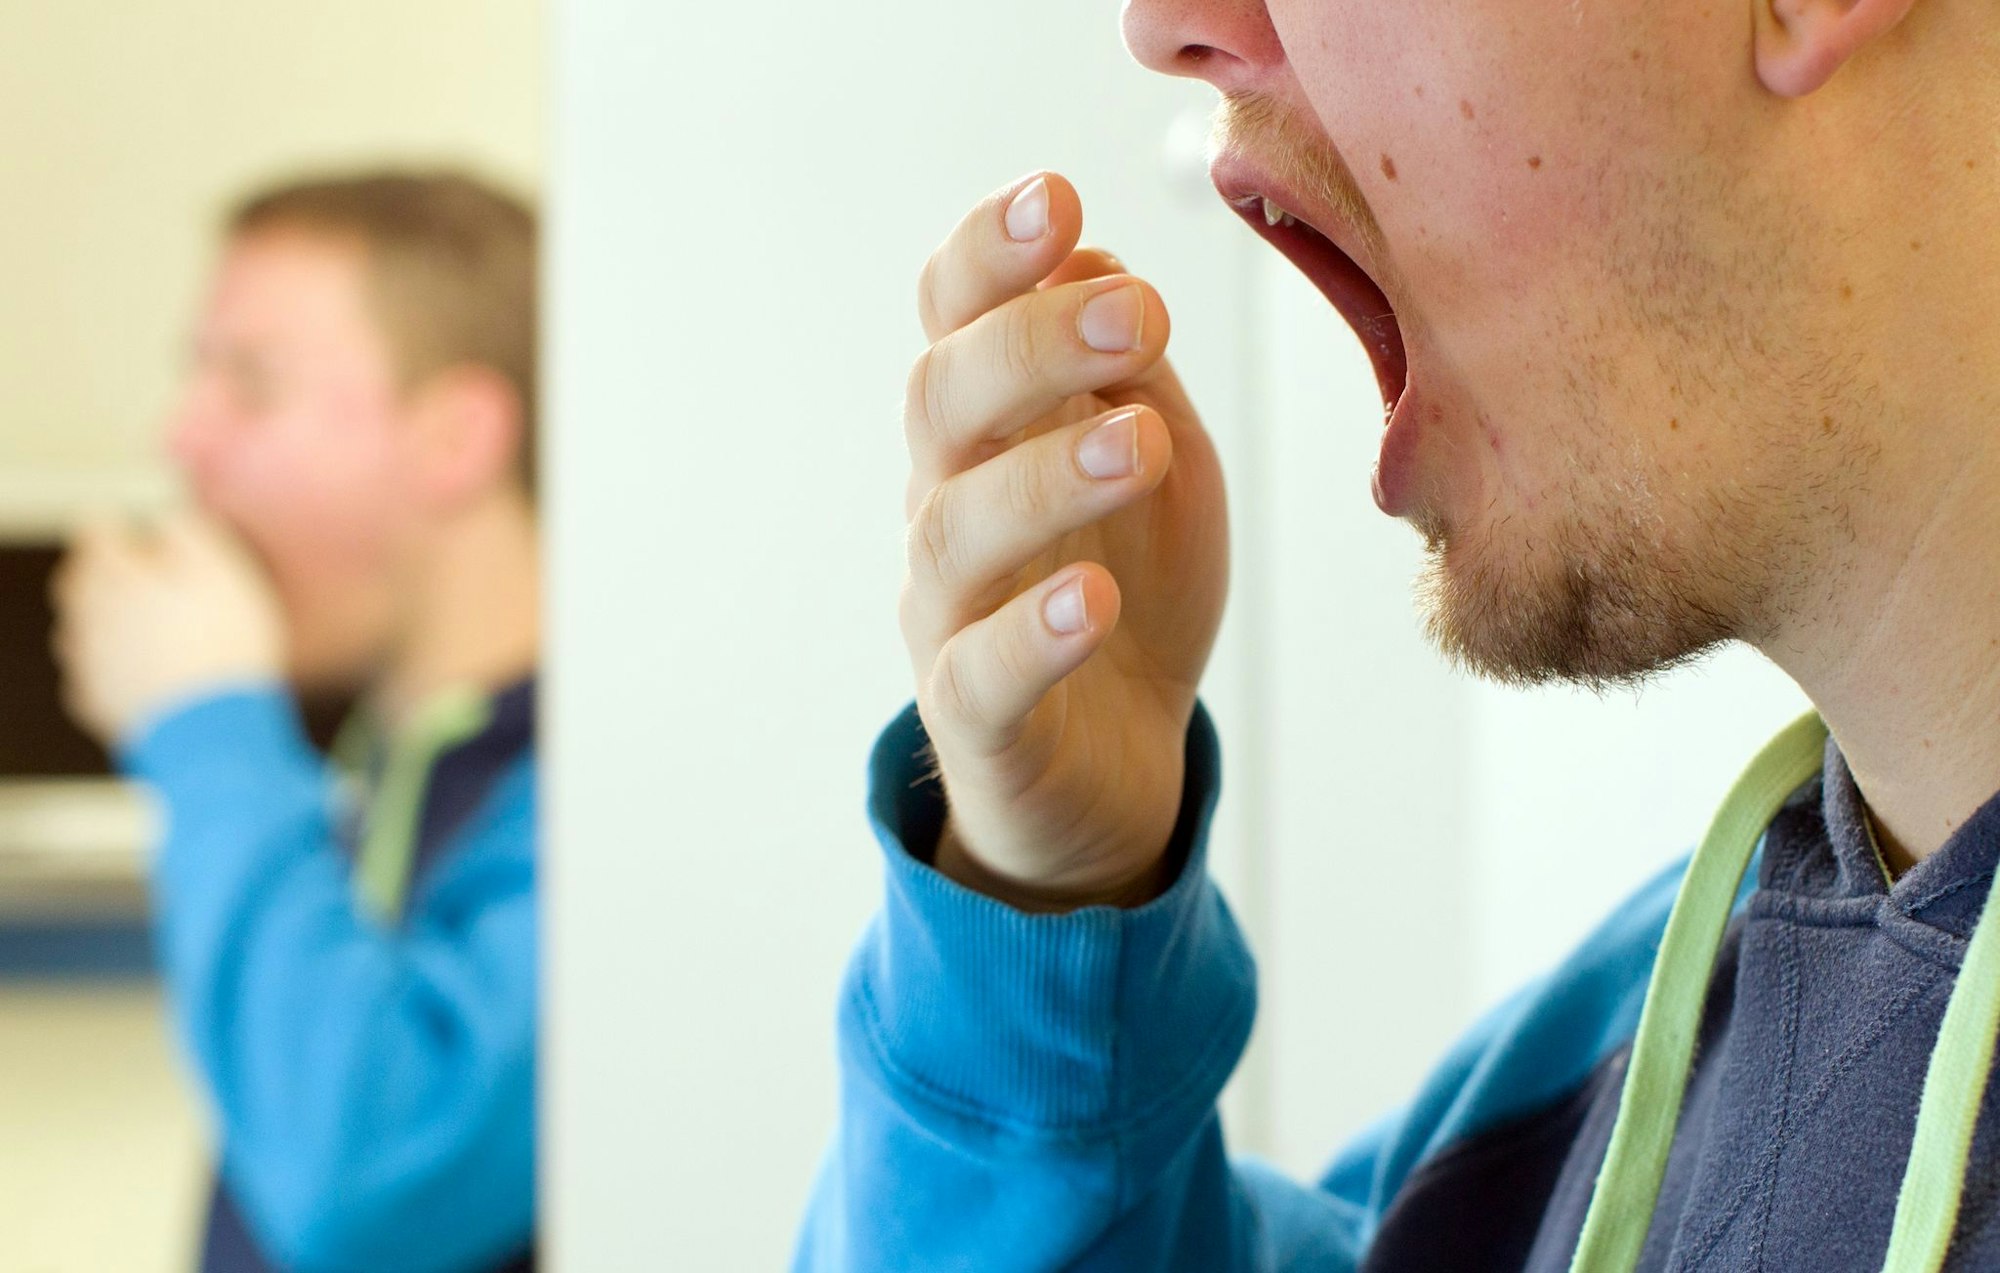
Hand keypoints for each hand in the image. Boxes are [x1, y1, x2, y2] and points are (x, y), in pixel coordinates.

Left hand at [51, 512, 286, 746]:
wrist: (212, 729)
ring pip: (85, 626)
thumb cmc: (223, 641)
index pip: (96, 526)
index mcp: (112, 572)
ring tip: (160, 634)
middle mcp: (84, 611)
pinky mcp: (94, 702)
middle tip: (157, 585)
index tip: (160, 544)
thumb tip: (166, 520)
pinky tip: (152, 674)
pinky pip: (96, 672)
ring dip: (112, 622)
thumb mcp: (222, 566)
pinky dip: (117, 667)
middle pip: (80, 578)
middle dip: (112, 575)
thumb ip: (187, 528)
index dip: (128, 529)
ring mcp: (84, 660)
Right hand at [900, 172, 1228, 911]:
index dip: (988, 257)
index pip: (953, 322)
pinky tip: (1095, 601)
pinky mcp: (978, 722)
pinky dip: (1033, 634)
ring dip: (1046, 476)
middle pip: (942, 406)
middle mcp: (947, 507)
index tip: (1058, 196)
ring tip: (1141, 443)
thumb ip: (1130, 375)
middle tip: (1136, 312)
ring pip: (956, 533)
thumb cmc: (1132, 587)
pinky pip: (982, 675)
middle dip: (1029, 345)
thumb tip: (1099, 262)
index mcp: (988, 430)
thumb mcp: (1159, 462)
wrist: (1118, 760)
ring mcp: (949, 615)